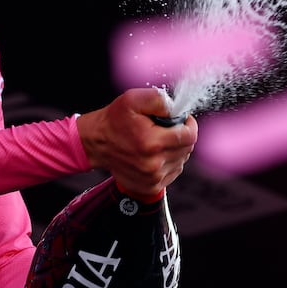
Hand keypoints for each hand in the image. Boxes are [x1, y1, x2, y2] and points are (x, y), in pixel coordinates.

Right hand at [76, 88, 197, 200]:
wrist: (96, 143)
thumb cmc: (114, 120)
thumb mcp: (132, 99)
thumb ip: (158, 100)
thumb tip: (178, 109)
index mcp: (151, 142)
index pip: (189, 136)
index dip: (190, 125)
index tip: (183, 119)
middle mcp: (153, 164)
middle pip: (187, 148)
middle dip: (181, 136)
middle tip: (166, 128)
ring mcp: (152, 178)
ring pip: (181, 160)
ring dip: (175, 149)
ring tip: (158, 141)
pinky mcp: (151, 187)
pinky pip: (173, 172)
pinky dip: (169, 162)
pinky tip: (155, 154)